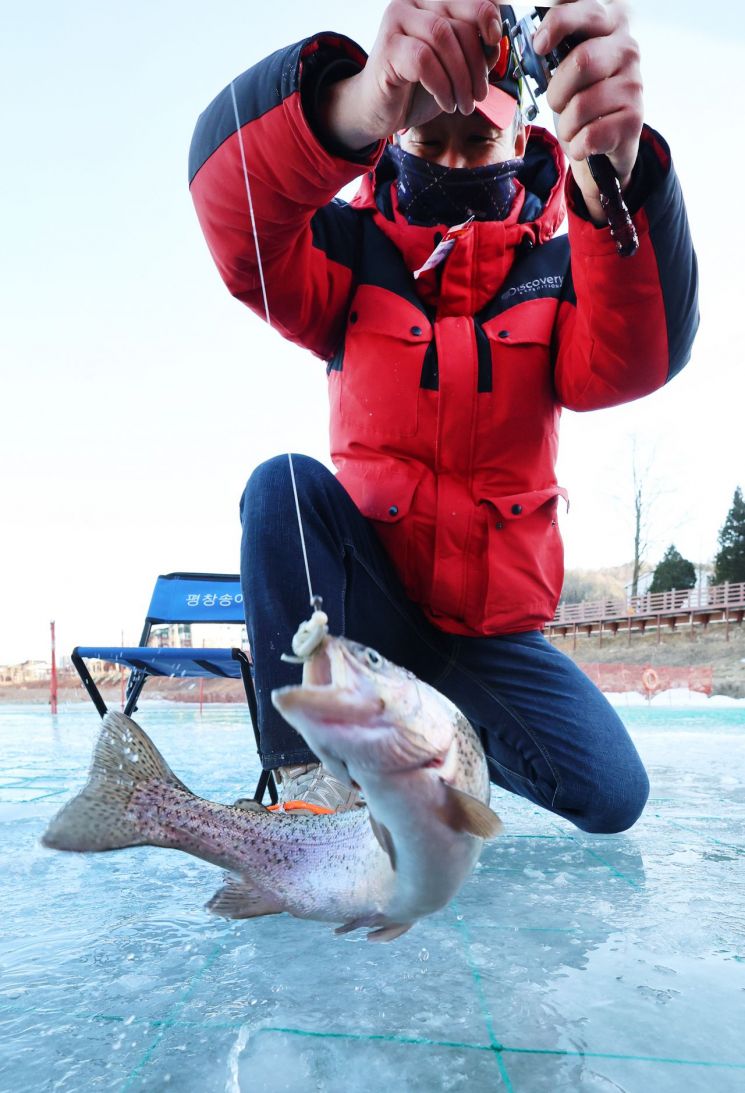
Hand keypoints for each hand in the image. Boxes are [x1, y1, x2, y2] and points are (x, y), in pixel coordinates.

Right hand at [319, 0, 503, 150]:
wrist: (381, 109)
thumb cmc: (418, 86)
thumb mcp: (456, 65)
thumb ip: (476, 49)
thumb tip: (496, 43)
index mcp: (432, 1)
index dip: (487, 14)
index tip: (494, 39)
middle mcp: (413, 2)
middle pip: (459, 21)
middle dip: (477, 62)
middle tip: (479, 93)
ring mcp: (398, 21)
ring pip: (443, 37)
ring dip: (461, 77)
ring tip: (463, 103)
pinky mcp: (387, 46)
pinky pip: (424, 60)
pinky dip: (442, 85)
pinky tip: (446, 102)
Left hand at [533, 0, 643, 222]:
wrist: (604, 143)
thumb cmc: (581, 98)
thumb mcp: (567, 65)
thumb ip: (557, 45)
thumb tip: (537, 39)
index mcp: (611, 26)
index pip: (587, 11)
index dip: (559, 23)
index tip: (539, 45)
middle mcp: (628, 49)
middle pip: (582, 61)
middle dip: (557, 92)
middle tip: (558, 104)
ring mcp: (635, 83)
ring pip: (581, 105)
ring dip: (566, 125)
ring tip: (574, 126)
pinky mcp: (635, 118)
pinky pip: (590, 136)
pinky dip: (577, 145)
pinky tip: (584, 143)